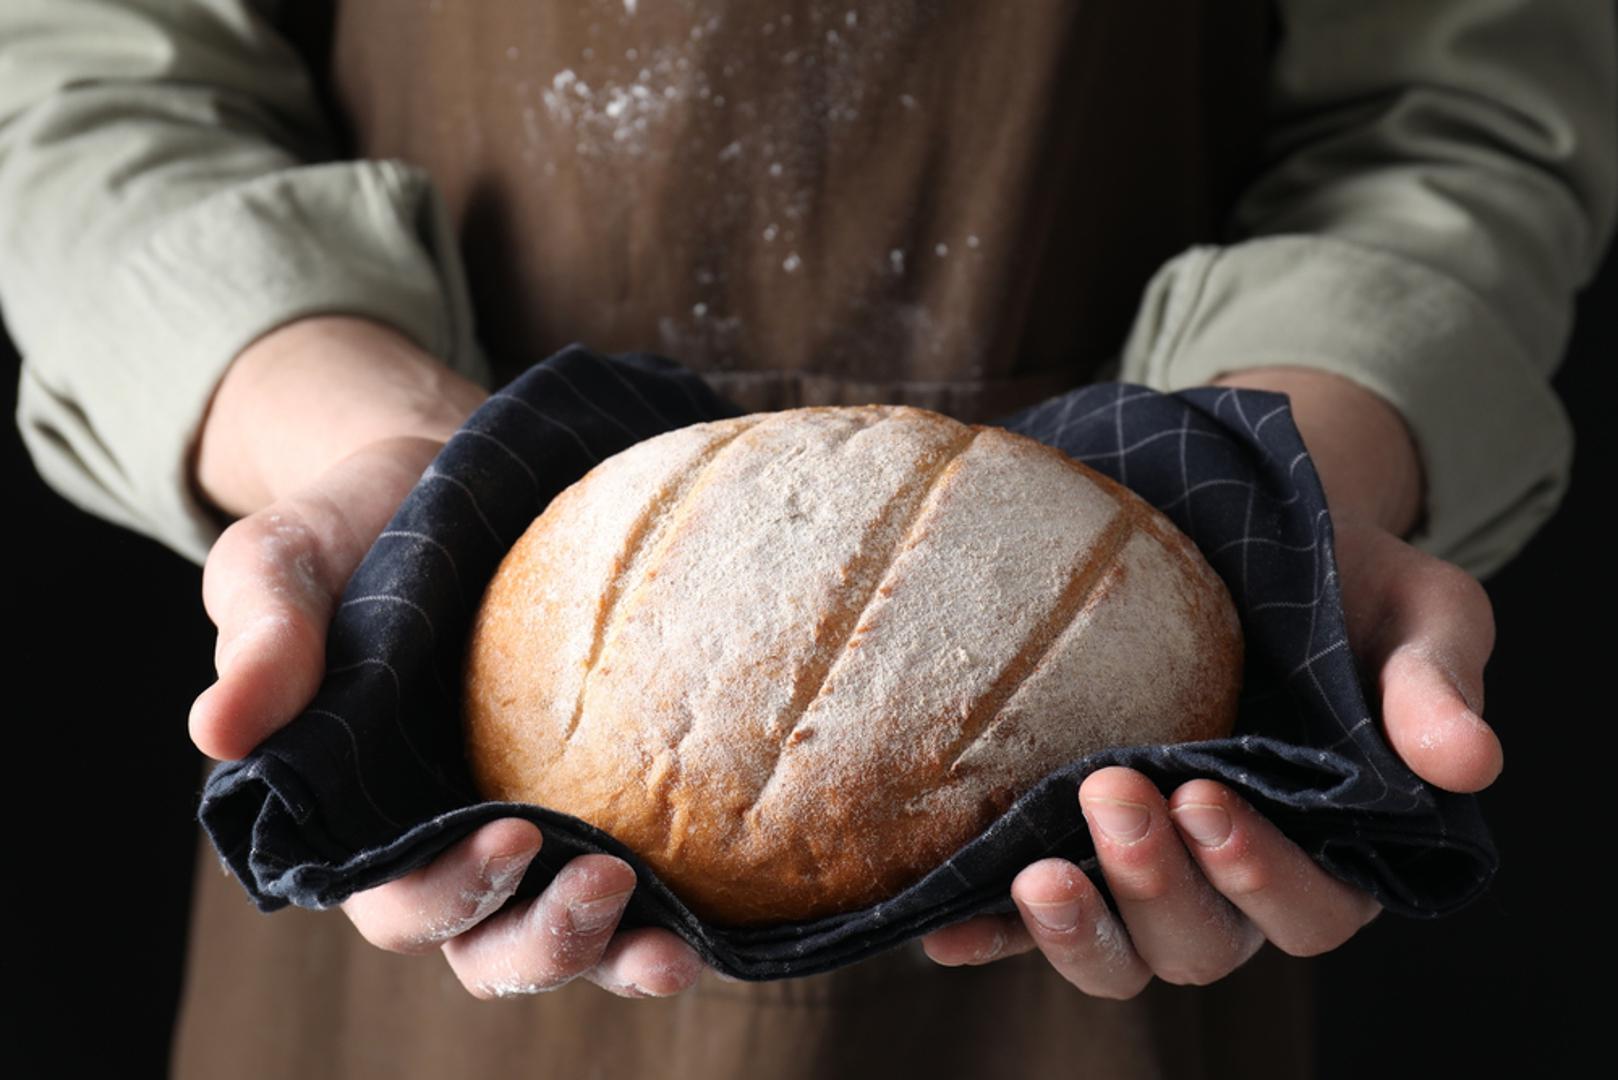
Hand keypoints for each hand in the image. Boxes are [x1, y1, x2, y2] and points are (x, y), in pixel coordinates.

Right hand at [187, 317, 706, 998]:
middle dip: (545, 943)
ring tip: (676, 953)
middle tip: (607, 888)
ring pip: (568, 935)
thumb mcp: (283, 563)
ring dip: (618, 955)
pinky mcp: (603, 789)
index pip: (395, 897)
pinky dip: (679, 908)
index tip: (513, 837)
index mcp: (359, 817)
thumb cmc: (354, 527)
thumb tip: (217, 729)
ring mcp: (533, 822)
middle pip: (490, 946)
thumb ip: (260, 637)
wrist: (446, 475)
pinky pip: (644, 874)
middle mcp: (449, 840)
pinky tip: (721, 910)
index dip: (448, 891)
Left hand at [921, 368, 1499, 995]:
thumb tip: (1469, 762)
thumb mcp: (1419, 611)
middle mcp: (1236, 875)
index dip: (1261, 871)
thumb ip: (1436, 684)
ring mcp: (1149, 867)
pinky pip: (1030, 920)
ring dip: (1077, 931)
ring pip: (1122, 950)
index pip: (1311, 905)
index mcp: (1334, 845)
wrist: (1250, 531)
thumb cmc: (1350, 578)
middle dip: (1157, 883)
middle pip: (1203, 941)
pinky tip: (945, 926)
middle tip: (1115, 789)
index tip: (1208, 796)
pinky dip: (992, 935)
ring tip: (1035, 874)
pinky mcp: (1074, 843)